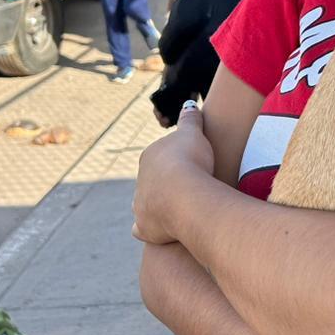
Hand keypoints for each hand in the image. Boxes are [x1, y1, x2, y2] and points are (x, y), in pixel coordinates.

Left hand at [133, 105, 213, 244]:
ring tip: (178, 208)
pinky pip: (143, 229)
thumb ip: (190, 119)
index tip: (190, 165)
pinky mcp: (145, 227)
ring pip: (145, 204)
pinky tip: (160, 230)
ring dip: (157, 205)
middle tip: (187, 188)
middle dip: (164, 184)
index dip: (175, 162)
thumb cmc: (191, 160)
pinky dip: (149, 229)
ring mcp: (140, 205)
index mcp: (149, 158)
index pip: (159, 158)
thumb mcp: (194, 133)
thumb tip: (188, 104)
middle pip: (151, 182)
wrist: (186, 193)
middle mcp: (140, 181)